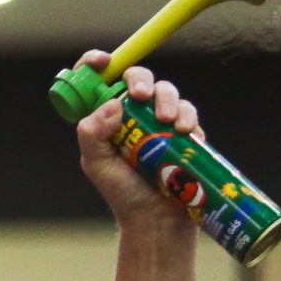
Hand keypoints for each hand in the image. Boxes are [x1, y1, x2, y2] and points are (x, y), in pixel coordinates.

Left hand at [73, 53, 203, 236]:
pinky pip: (187, 111)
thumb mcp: (97, 165)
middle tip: (142, 95)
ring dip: (167, 100)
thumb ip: (92, 135)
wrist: (157, 218)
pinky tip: (183, 132)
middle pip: (137, 78)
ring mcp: (159, 121)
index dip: (96, 65)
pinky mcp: (183, 131)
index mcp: (105, 119)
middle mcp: (132, 115)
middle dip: (140, 80)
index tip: (103, 62)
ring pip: (165, 91)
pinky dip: (186, 116)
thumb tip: (113, 104)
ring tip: (167, 122)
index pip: (98, 83)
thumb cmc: (122, 193)